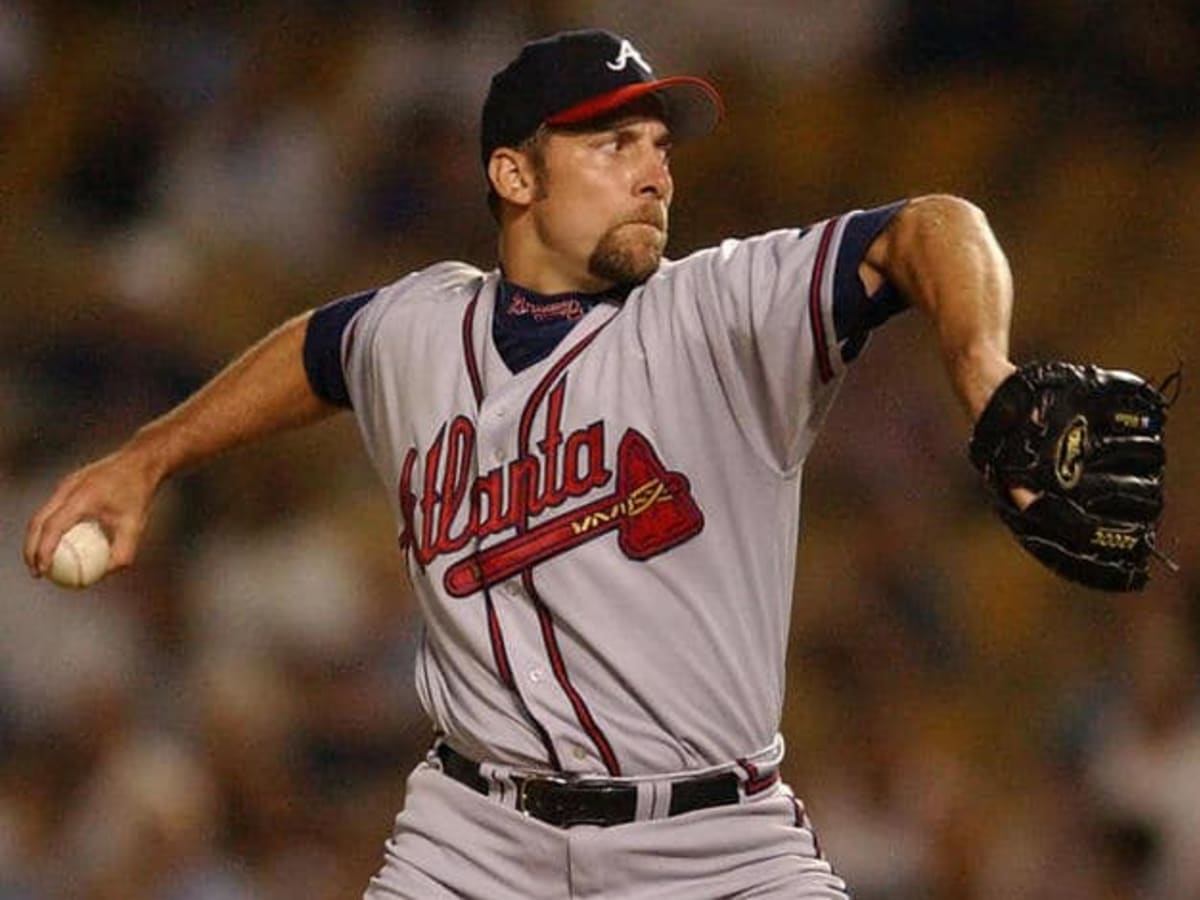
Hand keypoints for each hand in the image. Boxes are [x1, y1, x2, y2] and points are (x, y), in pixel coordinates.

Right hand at [24, 445, 162, 579]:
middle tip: (36, 572)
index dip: (43, 550)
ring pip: (41, 515)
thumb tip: (104, 574)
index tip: (43, 571)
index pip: (53, 526)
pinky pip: (52, 509)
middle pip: (37, 522)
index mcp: (81, 497)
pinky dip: (49, 527)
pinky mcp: (68, 483)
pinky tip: (58, 545)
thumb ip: (122, 552)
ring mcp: (65, 484)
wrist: (140, 461)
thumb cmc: (139, 494)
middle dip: (31, 549)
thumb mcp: (135, 525)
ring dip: (37, 539)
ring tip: (42, 563)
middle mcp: (68, 488)